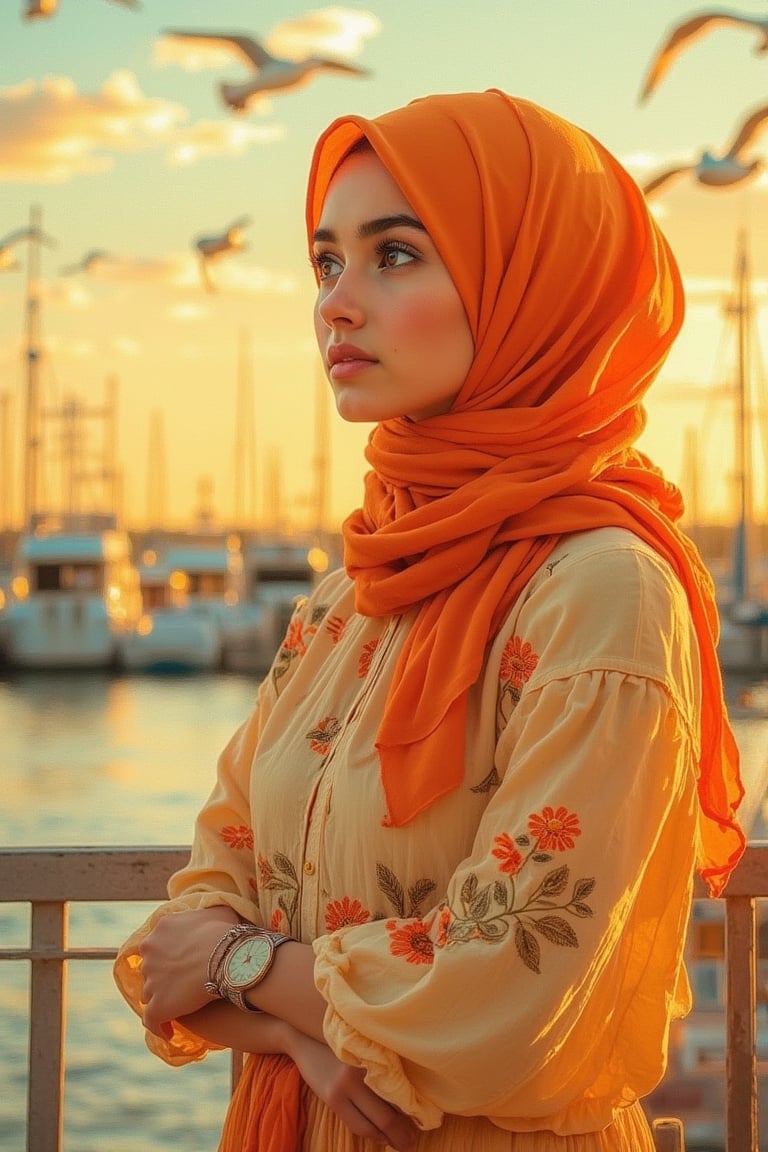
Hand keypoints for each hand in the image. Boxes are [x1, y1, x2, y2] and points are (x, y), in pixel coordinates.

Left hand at [139, 906, 239, 1038]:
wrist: (226, 959)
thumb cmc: (225, 933)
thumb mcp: (218, 912)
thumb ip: (207, 913)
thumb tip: (211, 914)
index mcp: (160, 929)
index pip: (156, 944)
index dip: (168, 955)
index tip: (181, 962)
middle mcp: (149, 952)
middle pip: (150, 968)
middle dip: (161, 976)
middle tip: (181, 984)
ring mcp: (151, 980)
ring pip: (149, 993)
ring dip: (161, 998)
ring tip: (178, 1006)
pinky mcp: (158, 1005)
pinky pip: (152, 1020)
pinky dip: (159, 1026)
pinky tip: (168, 1031)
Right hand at [286, 1030, 416, 1151]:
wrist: (306, 1043)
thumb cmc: (343, 1047)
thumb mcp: (365, 1054)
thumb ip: (382, 1071)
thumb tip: (409, 1099)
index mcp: (373, 1058)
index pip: (398, 1092)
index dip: (412, 1112)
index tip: (423, 1122)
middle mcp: (360, 1072)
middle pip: (387, 1113)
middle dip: (402, 1133)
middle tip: (413, 1144)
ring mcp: (344, 1086)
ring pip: (373, 1123)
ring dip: (389, 1137)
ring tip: (401, 1144)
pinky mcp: (332, 1098)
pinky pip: (358, 1124)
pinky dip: (372, 1134)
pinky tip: (381, 1137)